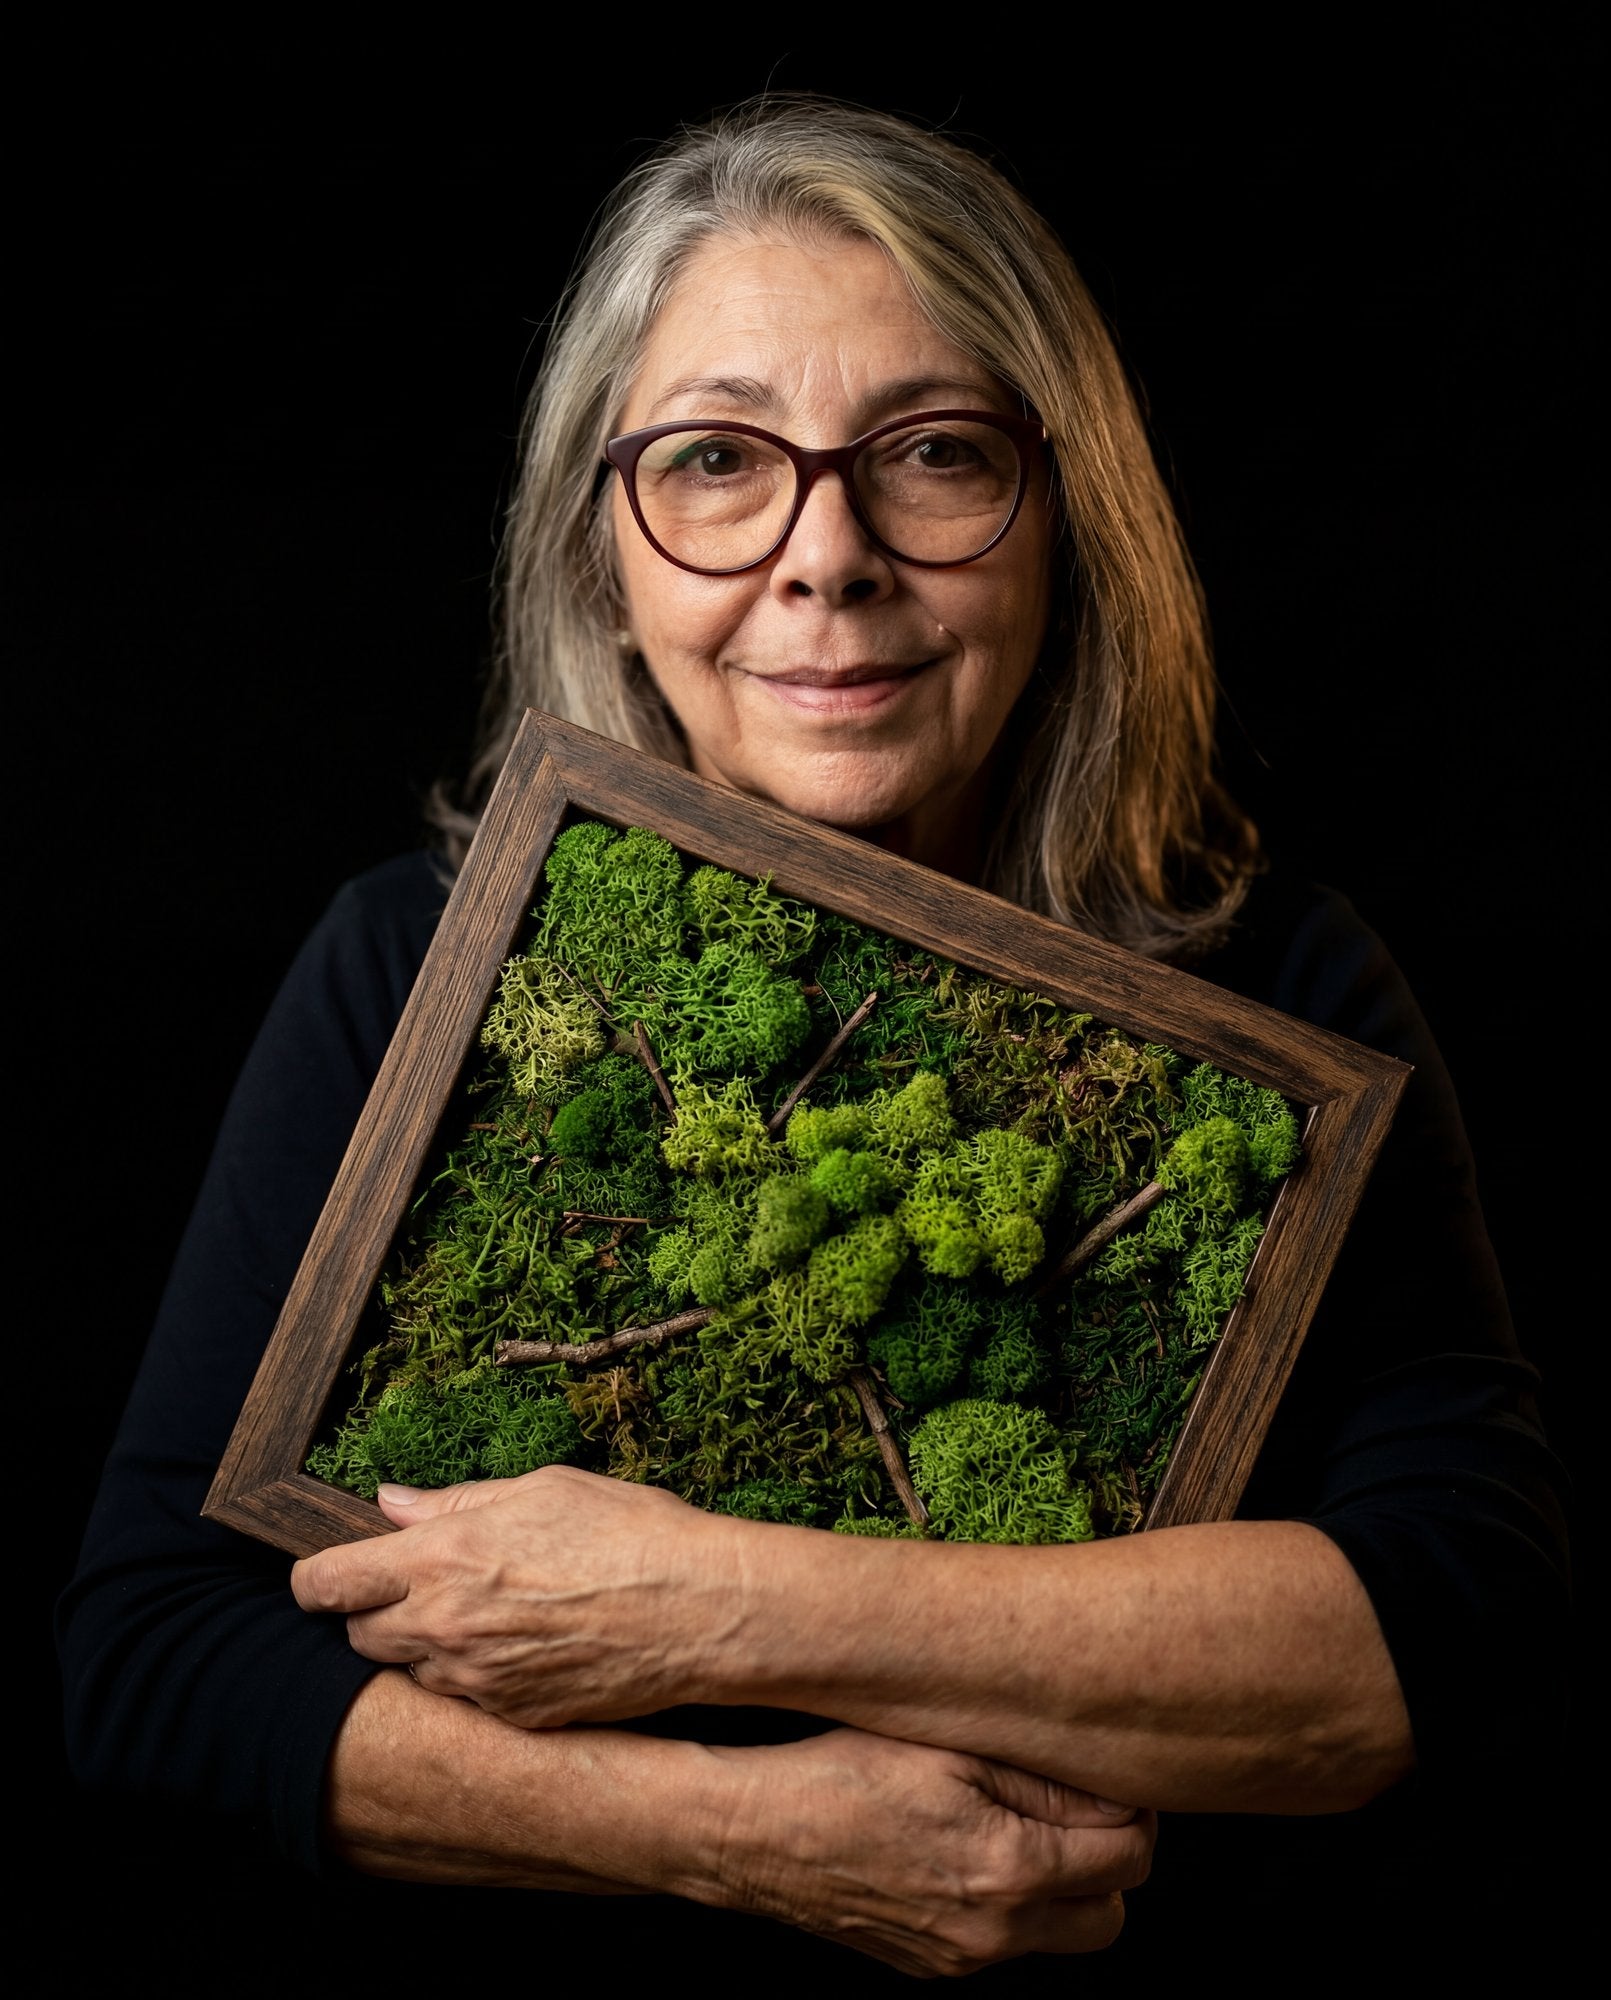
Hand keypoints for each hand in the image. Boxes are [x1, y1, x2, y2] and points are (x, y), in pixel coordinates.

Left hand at [290, 1463, 741, 1725]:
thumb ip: (455, 1502)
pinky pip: (465, 1700)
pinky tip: (524, 1644)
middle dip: (372, 1613)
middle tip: (418, 1587)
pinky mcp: (511, 1717)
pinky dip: (476, 1676)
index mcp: (444, 1557)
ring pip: (410, 1671)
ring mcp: (477, 1681)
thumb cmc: (630, 1533)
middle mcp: (447, 1627)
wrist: (700, 1611)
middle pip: (357, 1636)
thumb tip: (391, 1504)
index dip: (313, 1581)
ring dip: (425, 1646)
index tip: (321, 1577)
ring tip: (486, 1612)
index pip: (328, 1583)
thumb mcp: (541, 1490)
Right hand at [696, 1728, 1151, 1975]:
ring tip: (1015, 1823)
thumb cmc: (847, 1771)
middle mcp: (995, 1930)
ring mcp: (961, 1958)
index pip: (1129, 1856)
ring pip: (1060, 1934)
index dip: (1131, 1810)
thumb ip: (1042, 1779)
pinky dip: (1007, 1902)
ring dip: (1061, 1886)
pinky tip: (964, 1848)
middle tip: (1072, 1806)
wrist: (759, 1835)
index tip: (1105, 1778)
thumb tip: (1114, 1797)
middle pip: (1110, 1915)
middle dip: (1107, 1861)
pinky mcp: (931, 1965)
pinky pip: (1003, 1941)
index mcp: (1011, 1869)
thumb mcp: (951, 1749)